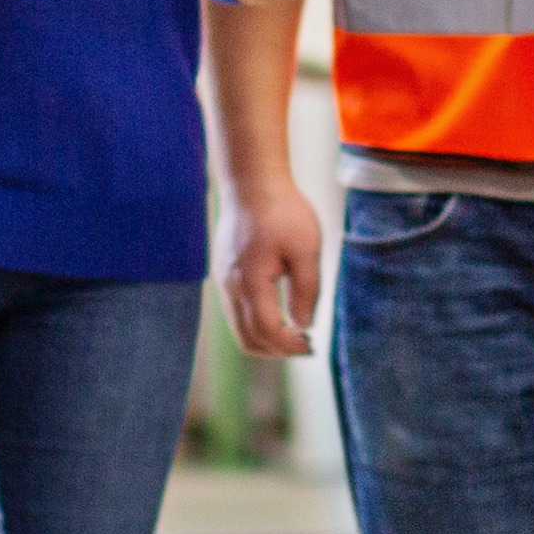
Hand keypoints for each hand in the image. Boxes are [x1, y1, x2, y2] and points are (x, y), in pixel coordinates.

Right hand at [220, 169, 326, 355]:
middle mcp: (231, 286)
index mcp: (251, 281)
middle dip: (276, 350)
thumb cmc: (283, 211)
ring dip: (266, 339)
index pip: (266, 331)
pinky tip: (279, 314)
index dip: (288, 346)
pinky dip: (256, 324)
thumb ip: (307, 289)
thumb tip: (303, 325)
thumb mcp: (307, 248)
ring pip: (239, 328)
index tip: (310, 346)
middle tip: (305, 345)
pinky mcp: (223, 274)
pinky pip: (236, 312)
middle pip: (247, 338)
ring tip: (295, 333)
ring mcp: (223, 281)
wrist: (252, 183)